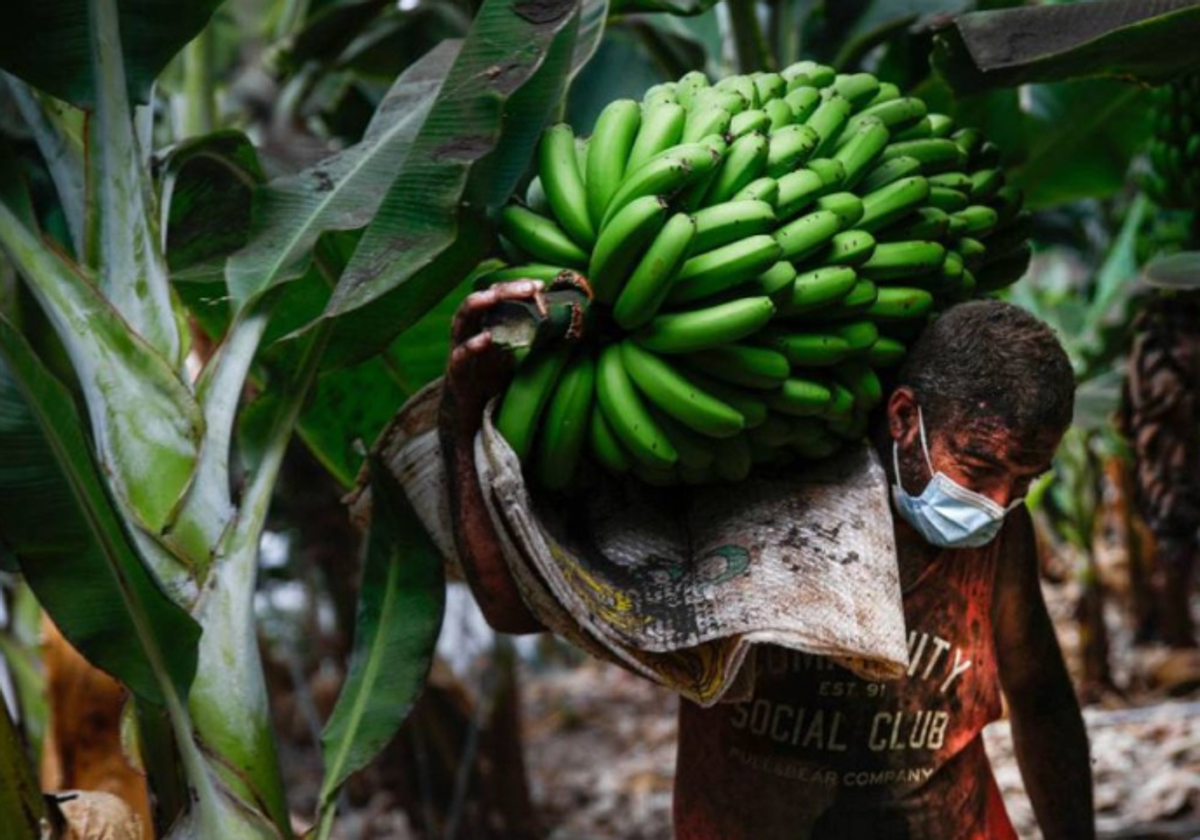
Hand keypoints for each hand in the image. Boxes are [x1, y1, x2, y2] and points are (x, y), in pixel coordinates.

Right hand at [440, 279, 544, 442]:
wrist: (468, 412)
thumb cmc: (491, 377)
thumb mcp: (512, 353)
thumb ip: (528, 337)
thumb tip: (564, 325)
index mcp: (485, 323)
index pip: (498, 296)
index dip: (516, 287)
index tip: (540, 286)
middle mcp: (470, 330)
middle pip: (483, 300)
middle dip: (504, 290)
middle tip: (529, 288)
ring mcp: (460, 349)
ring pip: (462, 319)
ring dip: (477, 304)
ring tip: (493, 297)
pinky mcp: (456, 372)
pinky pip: (460, 355)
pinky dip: (472, 346)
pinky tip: (485, 339)